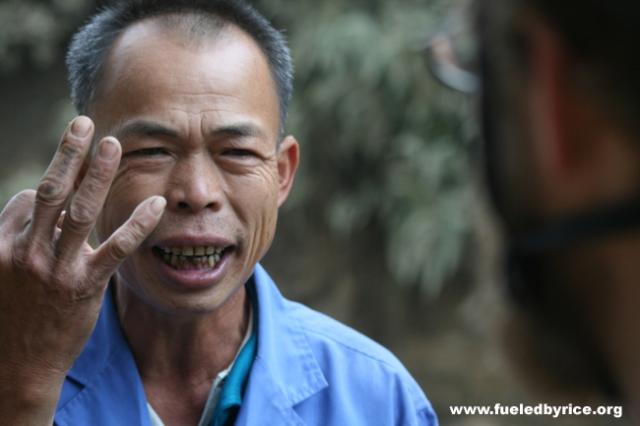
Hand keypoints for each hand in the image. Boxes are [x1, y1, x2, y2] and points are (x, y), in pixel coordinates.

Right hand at [0, 116, 164, 421]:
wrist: (14, 366)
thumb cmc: (8, 316)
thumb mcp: (0, 273)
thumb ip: (15, 237)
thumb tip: (33, 202)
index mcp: (0, 244)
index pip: (27, 198)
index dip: (50, 185)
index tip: (66, 179)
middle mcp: (25, 250)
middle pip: (49, 190)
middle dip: (68, 153)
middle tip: (84, 122)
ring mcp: (55, 267)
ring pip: (79, 209)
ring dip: (97, 173)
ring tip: (113, 144)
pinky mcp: (84, 285)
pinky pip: (116, 248)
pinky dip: (137, 224)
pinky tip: (156, 205)